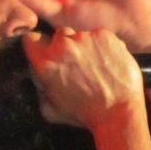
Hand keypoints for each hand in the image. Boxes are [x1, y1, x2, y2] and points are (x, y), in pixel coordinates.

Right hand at [22, 28, 144, 130]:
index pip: (31, 39)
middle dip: (64, 47)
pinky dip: (102, 46)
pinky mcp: (106, 36)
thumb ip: (39, 89)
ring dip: (85, 46)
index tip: (45, 52)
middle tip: (75, 63)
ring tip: (95, 66)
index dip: (38, 46)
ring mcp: (86, 38)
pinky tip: (107, 63)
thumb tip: (37, 76)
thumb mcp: (50, 110)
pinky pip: (99, 36)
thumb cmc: (85, 114)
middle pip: (59, 35)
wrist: (119, 112)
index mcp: (46, 63)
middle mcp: (64, 46)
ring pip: (81, 35)